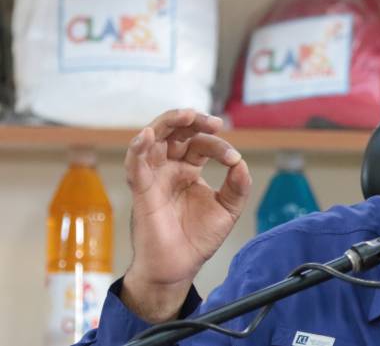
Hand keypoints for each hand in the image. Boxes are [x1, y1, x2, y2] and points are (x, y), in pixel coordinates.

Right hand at [121, 109, 251, 321]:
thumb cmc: (198, 239)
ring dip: (167, 123)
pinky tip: (147, 136)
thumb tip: (241, 163)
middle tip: (212, 122)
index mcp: (188, 169)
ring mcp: (154, 177)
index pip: (201, 145)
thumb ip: (237, 187)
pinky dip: (138, 148)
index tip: (233, 159)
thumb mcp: (228, 210)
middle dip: (192, 121)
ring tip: (185, 115)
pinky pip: (135, 165)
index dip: (218, 146)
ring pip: (153, 139)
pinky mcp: (142, 191)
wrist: (179, 267)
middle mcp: (169, 168)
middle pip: (175, 132)